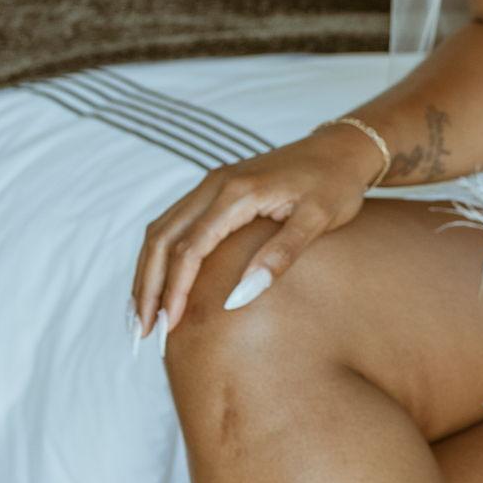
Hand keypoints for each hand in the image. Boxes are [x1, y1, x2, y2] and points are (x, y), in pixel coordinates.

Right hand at [132, 126, 379, 336]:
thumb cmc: (335, 186)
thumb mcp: (317, 222)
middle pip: (161, 240)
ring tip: (141, 315)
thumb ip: (279, 257)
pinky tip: (159, 285)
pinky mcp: (214, 192)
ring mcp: (210, 186)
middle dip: (148, 287)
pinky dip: (160, 257)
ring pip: (161, 231)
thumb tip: (239, 299)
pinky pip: (174, 225)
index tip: (169, 328)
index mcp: (236, 193)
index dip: (175, 291)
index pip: (190, 249)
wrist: (340, 150)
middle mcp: (213, 185)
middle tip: (141, 332)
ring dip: (147, 273)